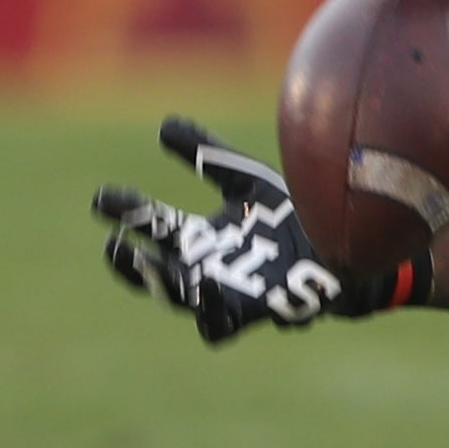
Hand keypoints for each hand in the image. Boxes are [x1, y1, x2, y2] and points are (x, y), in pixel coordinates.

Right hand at [95, 119, 404, 343]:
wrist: (346, 248)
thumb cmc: (295, 216)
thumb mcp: (248, 180)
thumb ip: (210, 156)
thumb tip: (164, 123)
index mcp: (201, 239)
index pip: (153, 225)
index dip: (128, 212)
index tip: (102, 196)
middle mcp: (206, 270)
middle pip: (153, 271)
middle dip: (129, 261)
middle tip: (113, 245)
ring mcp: (228, 294)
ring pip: (179, 300)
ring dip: (159, 286)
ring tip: (145, 265)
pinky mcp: (255, 312)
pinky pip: (219, 325)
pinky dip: (209, 312)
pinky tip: (206, 287)